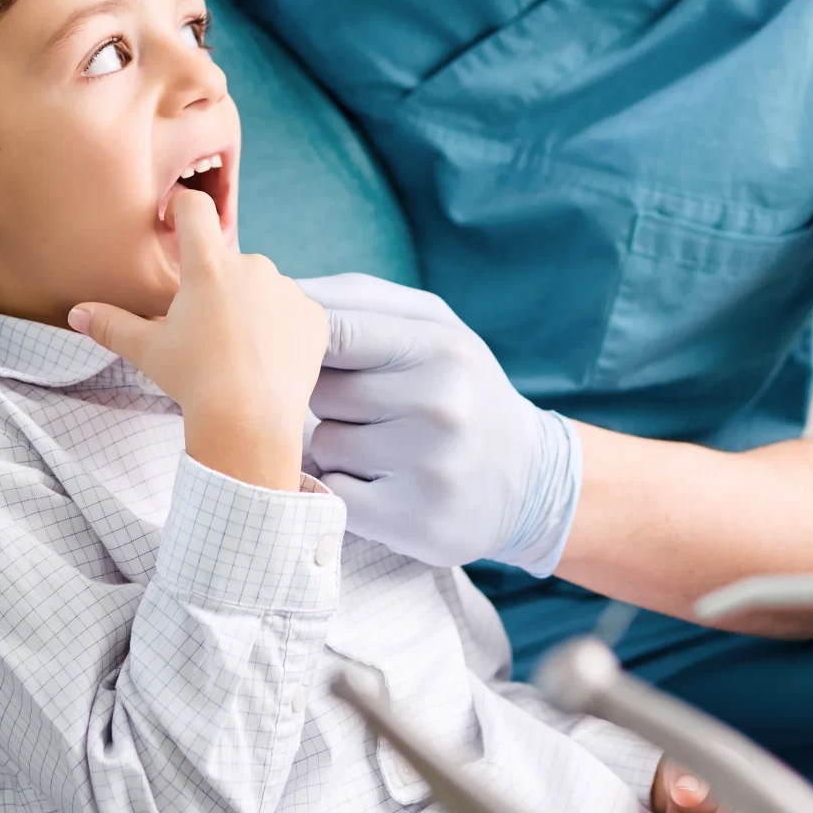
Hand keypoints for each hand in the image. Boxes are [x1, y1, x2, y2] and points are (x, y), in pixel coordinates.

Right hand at [73, 190, 326, 490]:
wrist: (248, 421)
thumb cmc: (193, 380)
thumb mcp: (147, 351)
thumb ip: (110, 325)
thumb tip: (75, 313)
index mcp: (208, 266)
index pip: (195, 208)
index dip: (182, 207)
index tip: (174, 221)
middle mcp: (252, 266)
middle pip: (229, 261)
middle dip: (218, 286)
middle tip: (206, 329)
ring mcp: (287, 289)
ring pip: (263, 287)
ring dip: (251, 307)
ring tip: (238, 351)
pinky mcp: (313, 315)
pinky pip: (293, 313)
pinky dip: (281, 330)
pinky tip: (267, 360)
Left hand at [299, 274, 579, 572]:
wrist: (530, 478)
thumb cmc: (461, 387)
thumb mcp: (432, 327)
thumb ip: (358, 300)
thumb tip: (282, 291)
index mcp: (440, 346)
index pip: (335, 330)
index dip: (305, 342)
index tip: (302, 351)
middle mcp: (440, 403)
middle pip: (321, 390)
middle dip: (329, 397)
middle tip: (369, 407)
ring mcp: (430, 465)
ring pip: (324, 444)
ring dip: (336, 446)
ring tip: (381, 447)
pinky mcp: (415, 521)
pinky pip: (334, 494)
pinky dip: (343, 488)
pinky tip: (379, 483)